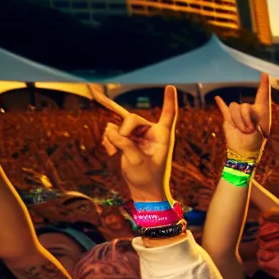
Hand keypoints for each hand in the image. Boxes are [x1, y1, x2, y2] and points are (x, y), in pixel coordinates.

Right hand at [92, 84, 176, 203]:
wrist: (144, 191)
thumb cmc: (147, 177)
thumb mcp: (136, 161)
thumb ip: (124, 143)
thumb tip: (109, 128)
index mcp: (163, 136)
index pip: (168, 114)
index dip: (168, 100)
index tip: (170, 86)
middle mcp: (150, 132)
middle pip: (132, 118)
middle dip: (123, 131)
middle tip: (122, 148)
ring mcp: (137, 135)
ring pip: (119, 125)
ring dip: (114, 139)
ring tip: (118, 155)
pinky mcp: (127, 140)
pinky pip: (111, 133)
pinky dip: (108, 142)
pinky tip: (112, 153)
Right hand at [214, 74, 271, 157]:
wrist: (245, 153)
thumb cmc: (256, 142)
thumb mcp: (259, 128)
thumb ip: (250, 116)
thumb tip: (239, 111)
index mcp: (261, 111)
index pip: (262, 94)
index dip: (264, 83)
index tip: (264, 73)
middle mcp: (250, 110)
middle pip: (243, 106)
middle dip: (245, 119)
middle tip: (250, 130)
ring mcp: (238, 114)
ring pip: (233, 108)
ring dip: (237, 121)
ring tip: (242, 131)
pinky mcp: (228, 119)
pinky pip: (223, 109)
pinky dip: (220, 103)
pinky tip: (217, 98)